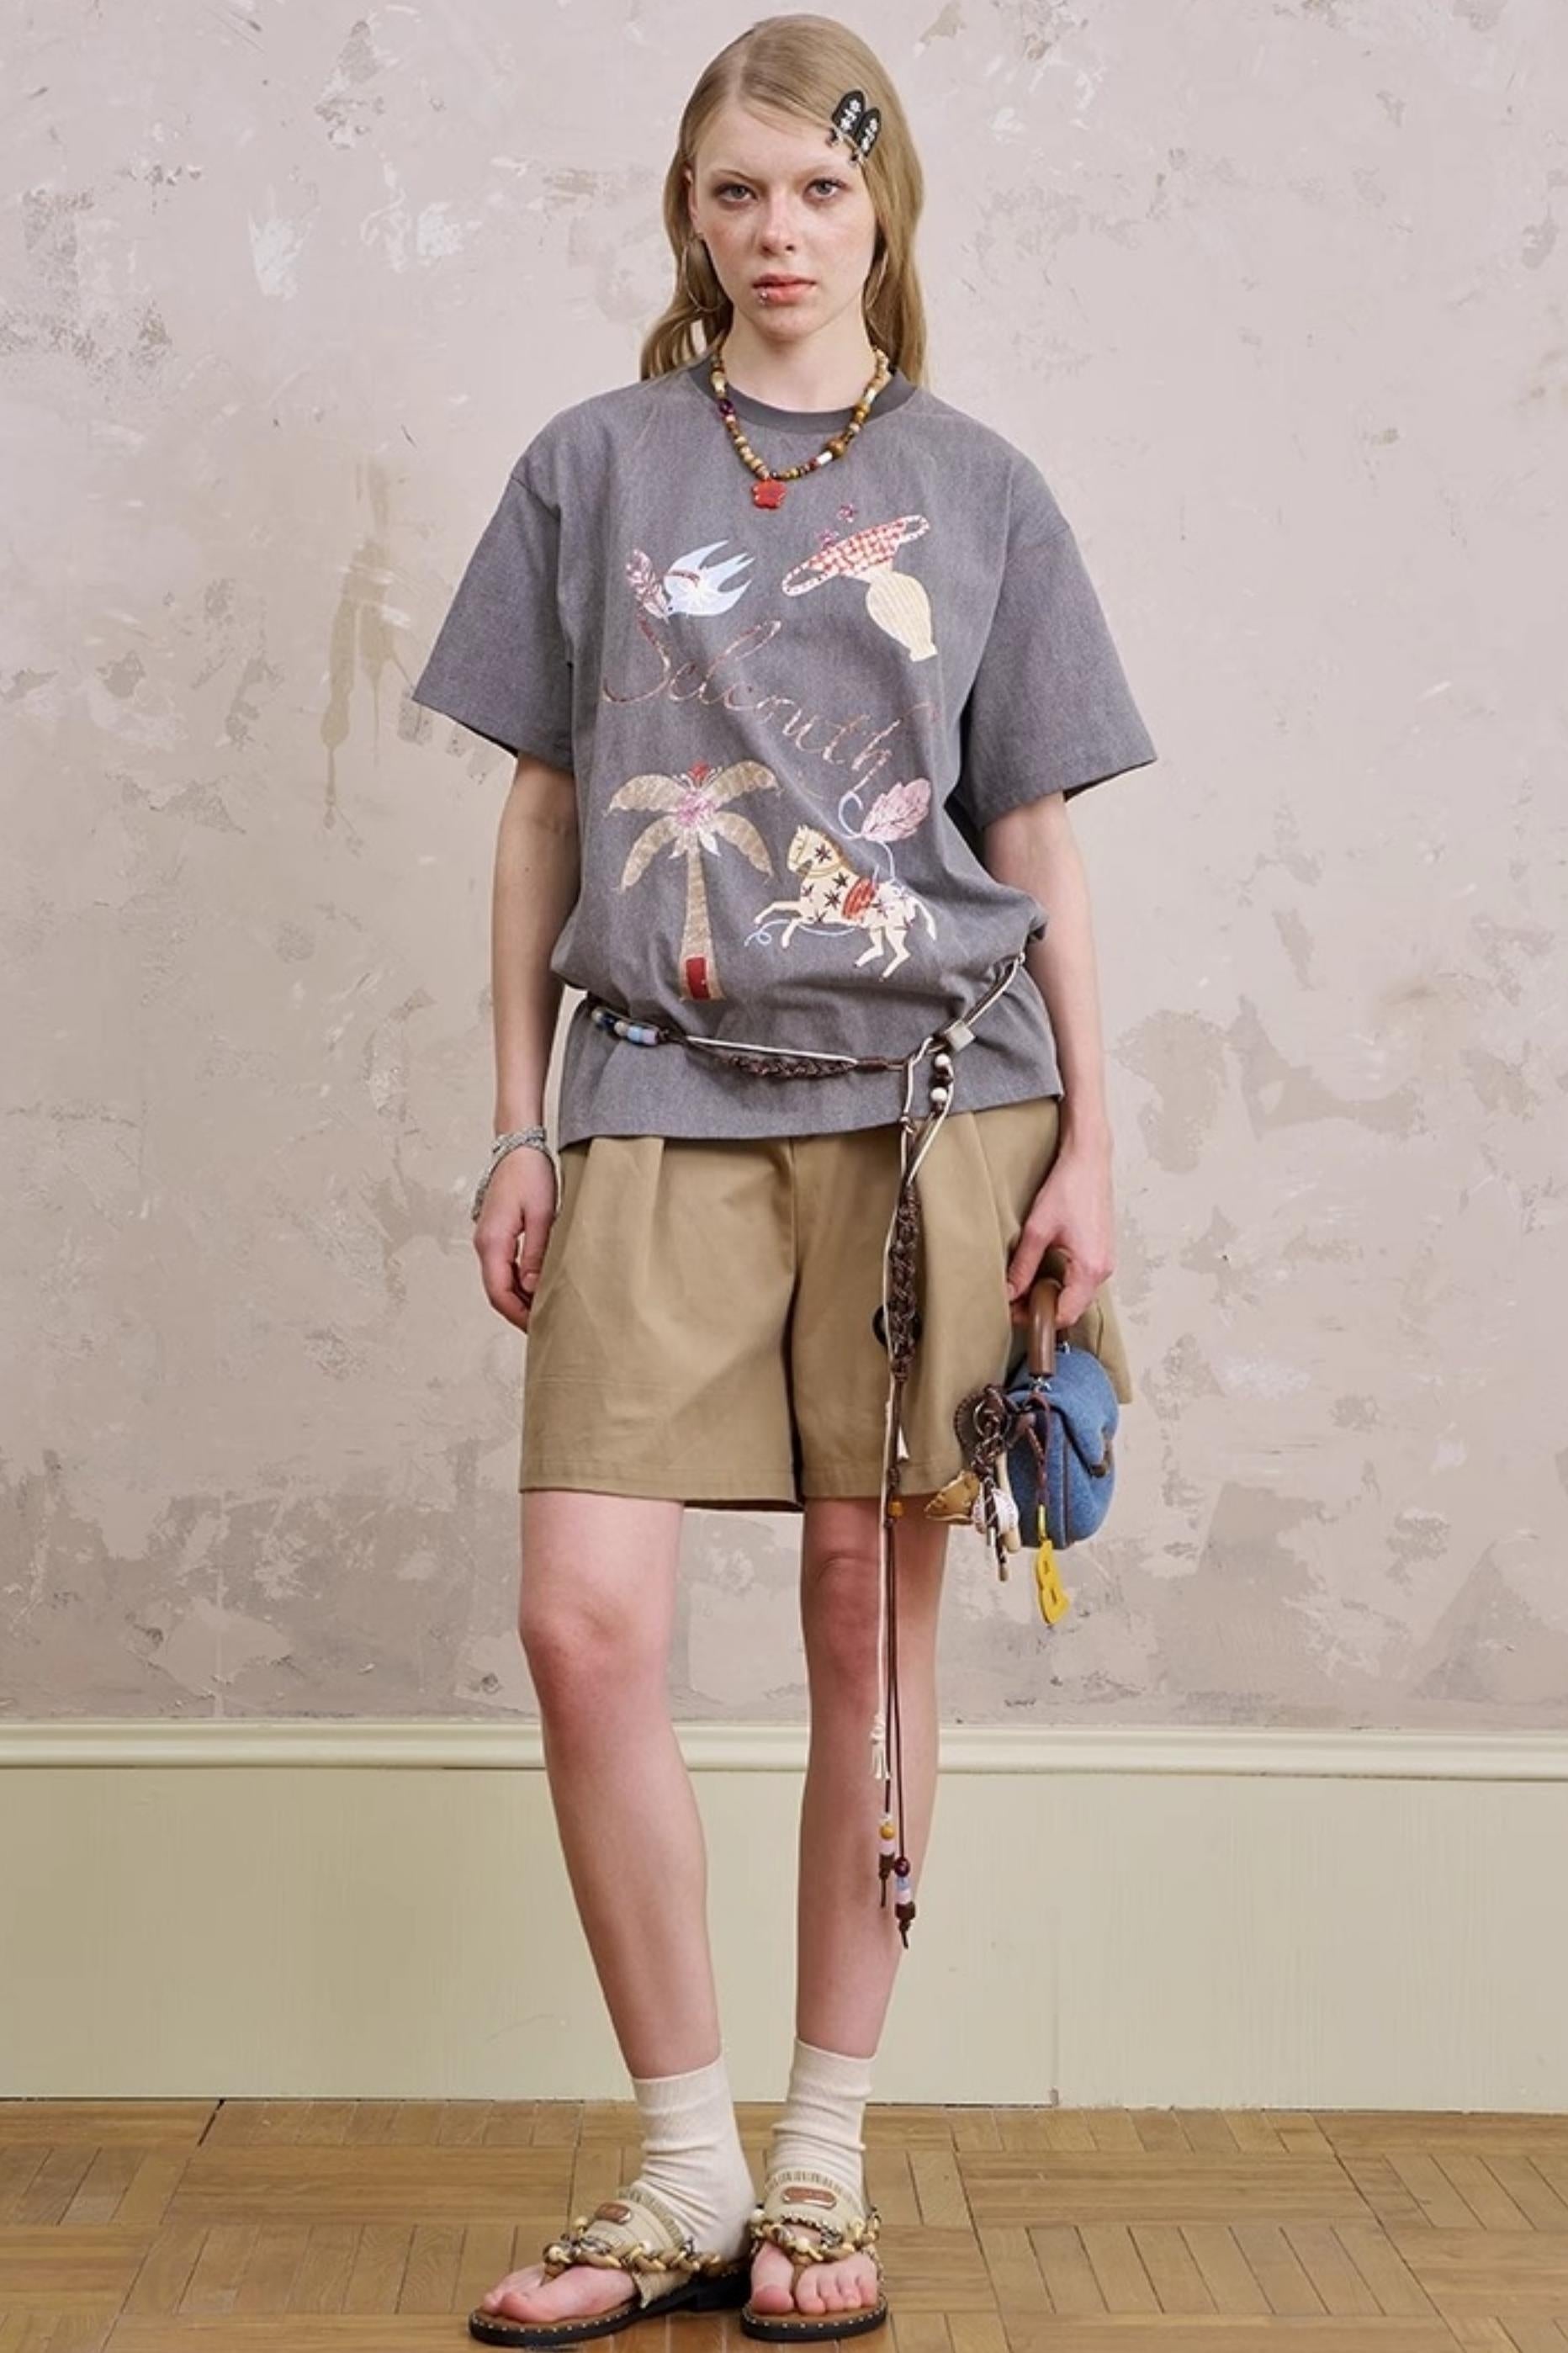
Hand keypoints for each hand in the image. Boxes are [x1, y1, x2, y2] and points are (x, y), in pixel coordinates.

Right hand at [472, 1145, 558, 1331]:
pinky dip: (518, 1283)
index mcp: (493, 1242)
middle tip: (546, 1327)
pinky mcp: (496, 1234)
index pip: (499, 1293)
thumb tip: (531, 1288)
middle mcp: (485, 1244)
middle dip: (519, 1313)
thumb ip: (536, 1254)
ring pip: (500, 1281)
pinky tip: (537, 1287)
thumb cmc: (530, 1174)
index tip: (538, 1329)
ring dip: (519, 1299)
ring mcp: (488, 1239)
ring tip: (546, 1311)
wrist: (517, 1146)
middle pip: (497, 1291)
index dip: (518, 1316)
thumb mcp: (542, 1215)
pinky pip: (503, 1268)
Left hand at [1004, 1131, 1115, 1330]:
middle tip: (1015, 1302)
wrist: (1089, 1161)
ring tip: (1025, 1287)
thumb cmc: (1070, 1187)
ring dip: (1052, 1296)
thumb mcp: (1037, 1230)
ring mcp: (1105, 1261)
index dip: (1038, 1319)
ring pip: (1077, 1295)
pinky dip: (1062, 1283)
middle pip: (1072, 1308)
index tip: (1016, 1314)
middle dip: (1043, 1309)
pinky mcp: (1101, 1252)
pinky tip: (1043, 1272)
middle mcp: (1103, 1269)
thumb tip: (1009, 1292)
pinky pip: (1082, 1280)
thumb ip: (1023, 1266)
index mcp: (1090, 1269)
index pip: (1065, 1315)